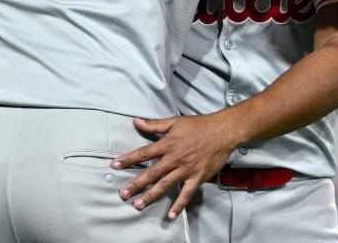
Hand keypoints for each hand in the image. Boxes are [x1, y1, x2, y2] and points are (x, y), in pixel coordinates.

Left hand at [111, 114, 238, 219]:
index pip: (144, 153)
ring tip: (138, 205)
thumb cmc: (199, 125)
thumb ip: (155, 124)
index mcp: (168, 144)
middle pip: (151, 173)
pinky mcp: (197, 178)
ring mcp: (186, 170)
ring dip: (151, 196)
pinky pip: (186, 194)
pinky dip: (179, 205)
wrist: (223, 131)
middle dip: (136, 184)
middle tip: (123, 194)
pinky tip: (170, 216)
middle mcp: (174, 159)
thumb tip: (137, 121)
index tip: (114, 165)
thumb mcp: (175, 121)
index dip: (128, 159)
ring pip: (165, 185)